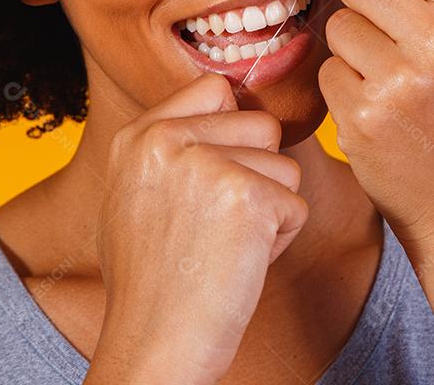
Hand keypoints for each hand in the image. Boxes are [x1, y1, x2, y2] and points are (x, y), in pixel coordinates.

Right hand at [84, 72, 308, 384]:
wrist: (155, 343)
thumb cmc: (153, 279)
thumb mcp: (137, 193)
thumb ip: (175, 146)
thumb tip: (229, 104)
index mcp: (137, 134)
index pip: (217, 90)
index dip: (232, 132)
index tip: (216, 180)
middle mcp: (164, 138)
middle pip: (260, 124)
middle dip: (256, 173)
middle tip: (216, 225)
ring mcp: (204, 164)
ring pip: (284, 165)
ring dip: (270, 208)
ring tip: (224, 246)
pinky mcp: (246, 197)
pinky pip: (296, 205)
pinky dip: (280, 240)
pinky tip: (238, 263)